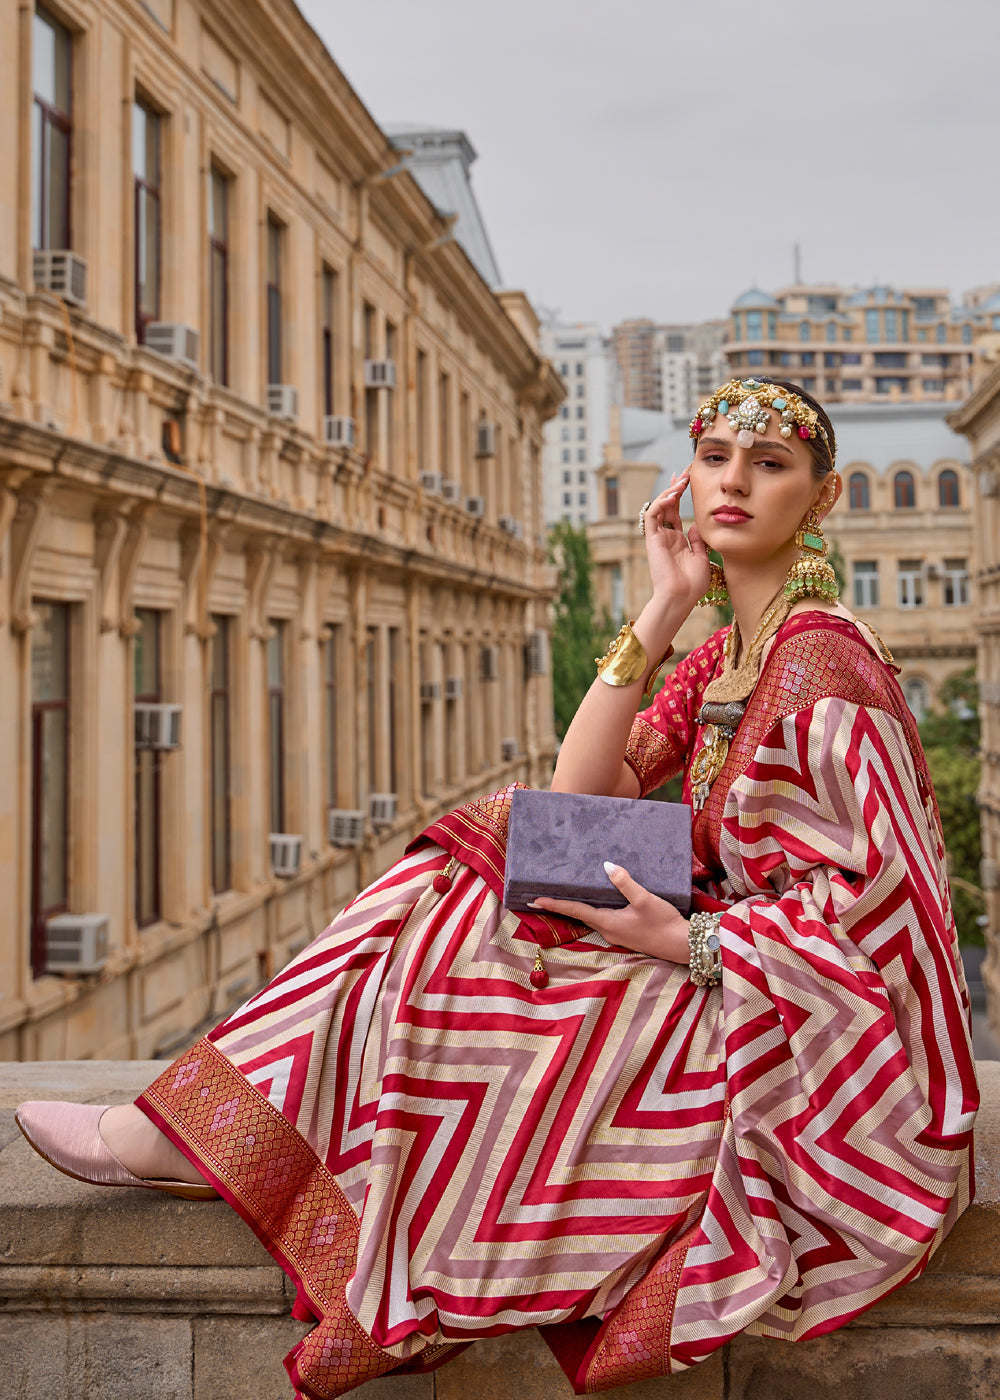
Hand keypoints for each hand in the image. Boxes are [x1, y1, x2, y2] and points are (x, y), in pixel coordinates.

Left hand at [529, 862, 689, 963]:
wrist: (683, 946)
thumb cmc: (664, 923)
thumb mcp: (645, 900)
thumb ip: (625, 882)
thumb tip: (607, 866)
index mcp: (607, 922)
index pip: (574, 910)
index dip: (554, 904)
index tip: (535, 900)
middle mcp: (608, 930)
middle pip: (579, 915)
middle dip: (562, 904)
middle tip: (544, 894)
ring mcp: (617, 933)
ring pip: (592, 916)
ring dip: (578, 906)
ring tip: (567, 892)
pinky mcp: (626, 932)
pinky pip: (604, 918)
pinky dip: (595, 908)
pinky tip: (599, 898)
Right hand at [641, 470, 709, 608]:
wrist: (680, 598)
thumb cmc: (692, 584)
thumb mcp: (702, 558)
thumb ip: (698, 540)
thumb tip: (696, 524)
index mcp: (678, 542)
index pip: (677, 513)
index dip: (682, 496)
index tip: (691, 479)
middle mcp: (667, 537)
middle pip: (667, 506)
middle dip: (676, 487)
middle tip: (686, 471)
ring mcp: (658, 538)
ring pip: (658, 507)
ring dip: (669, 492)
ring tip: (682, 480)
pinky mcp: (652, 539)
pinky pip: (652, 515)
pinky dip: (661, 503)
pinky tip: (673, 494)